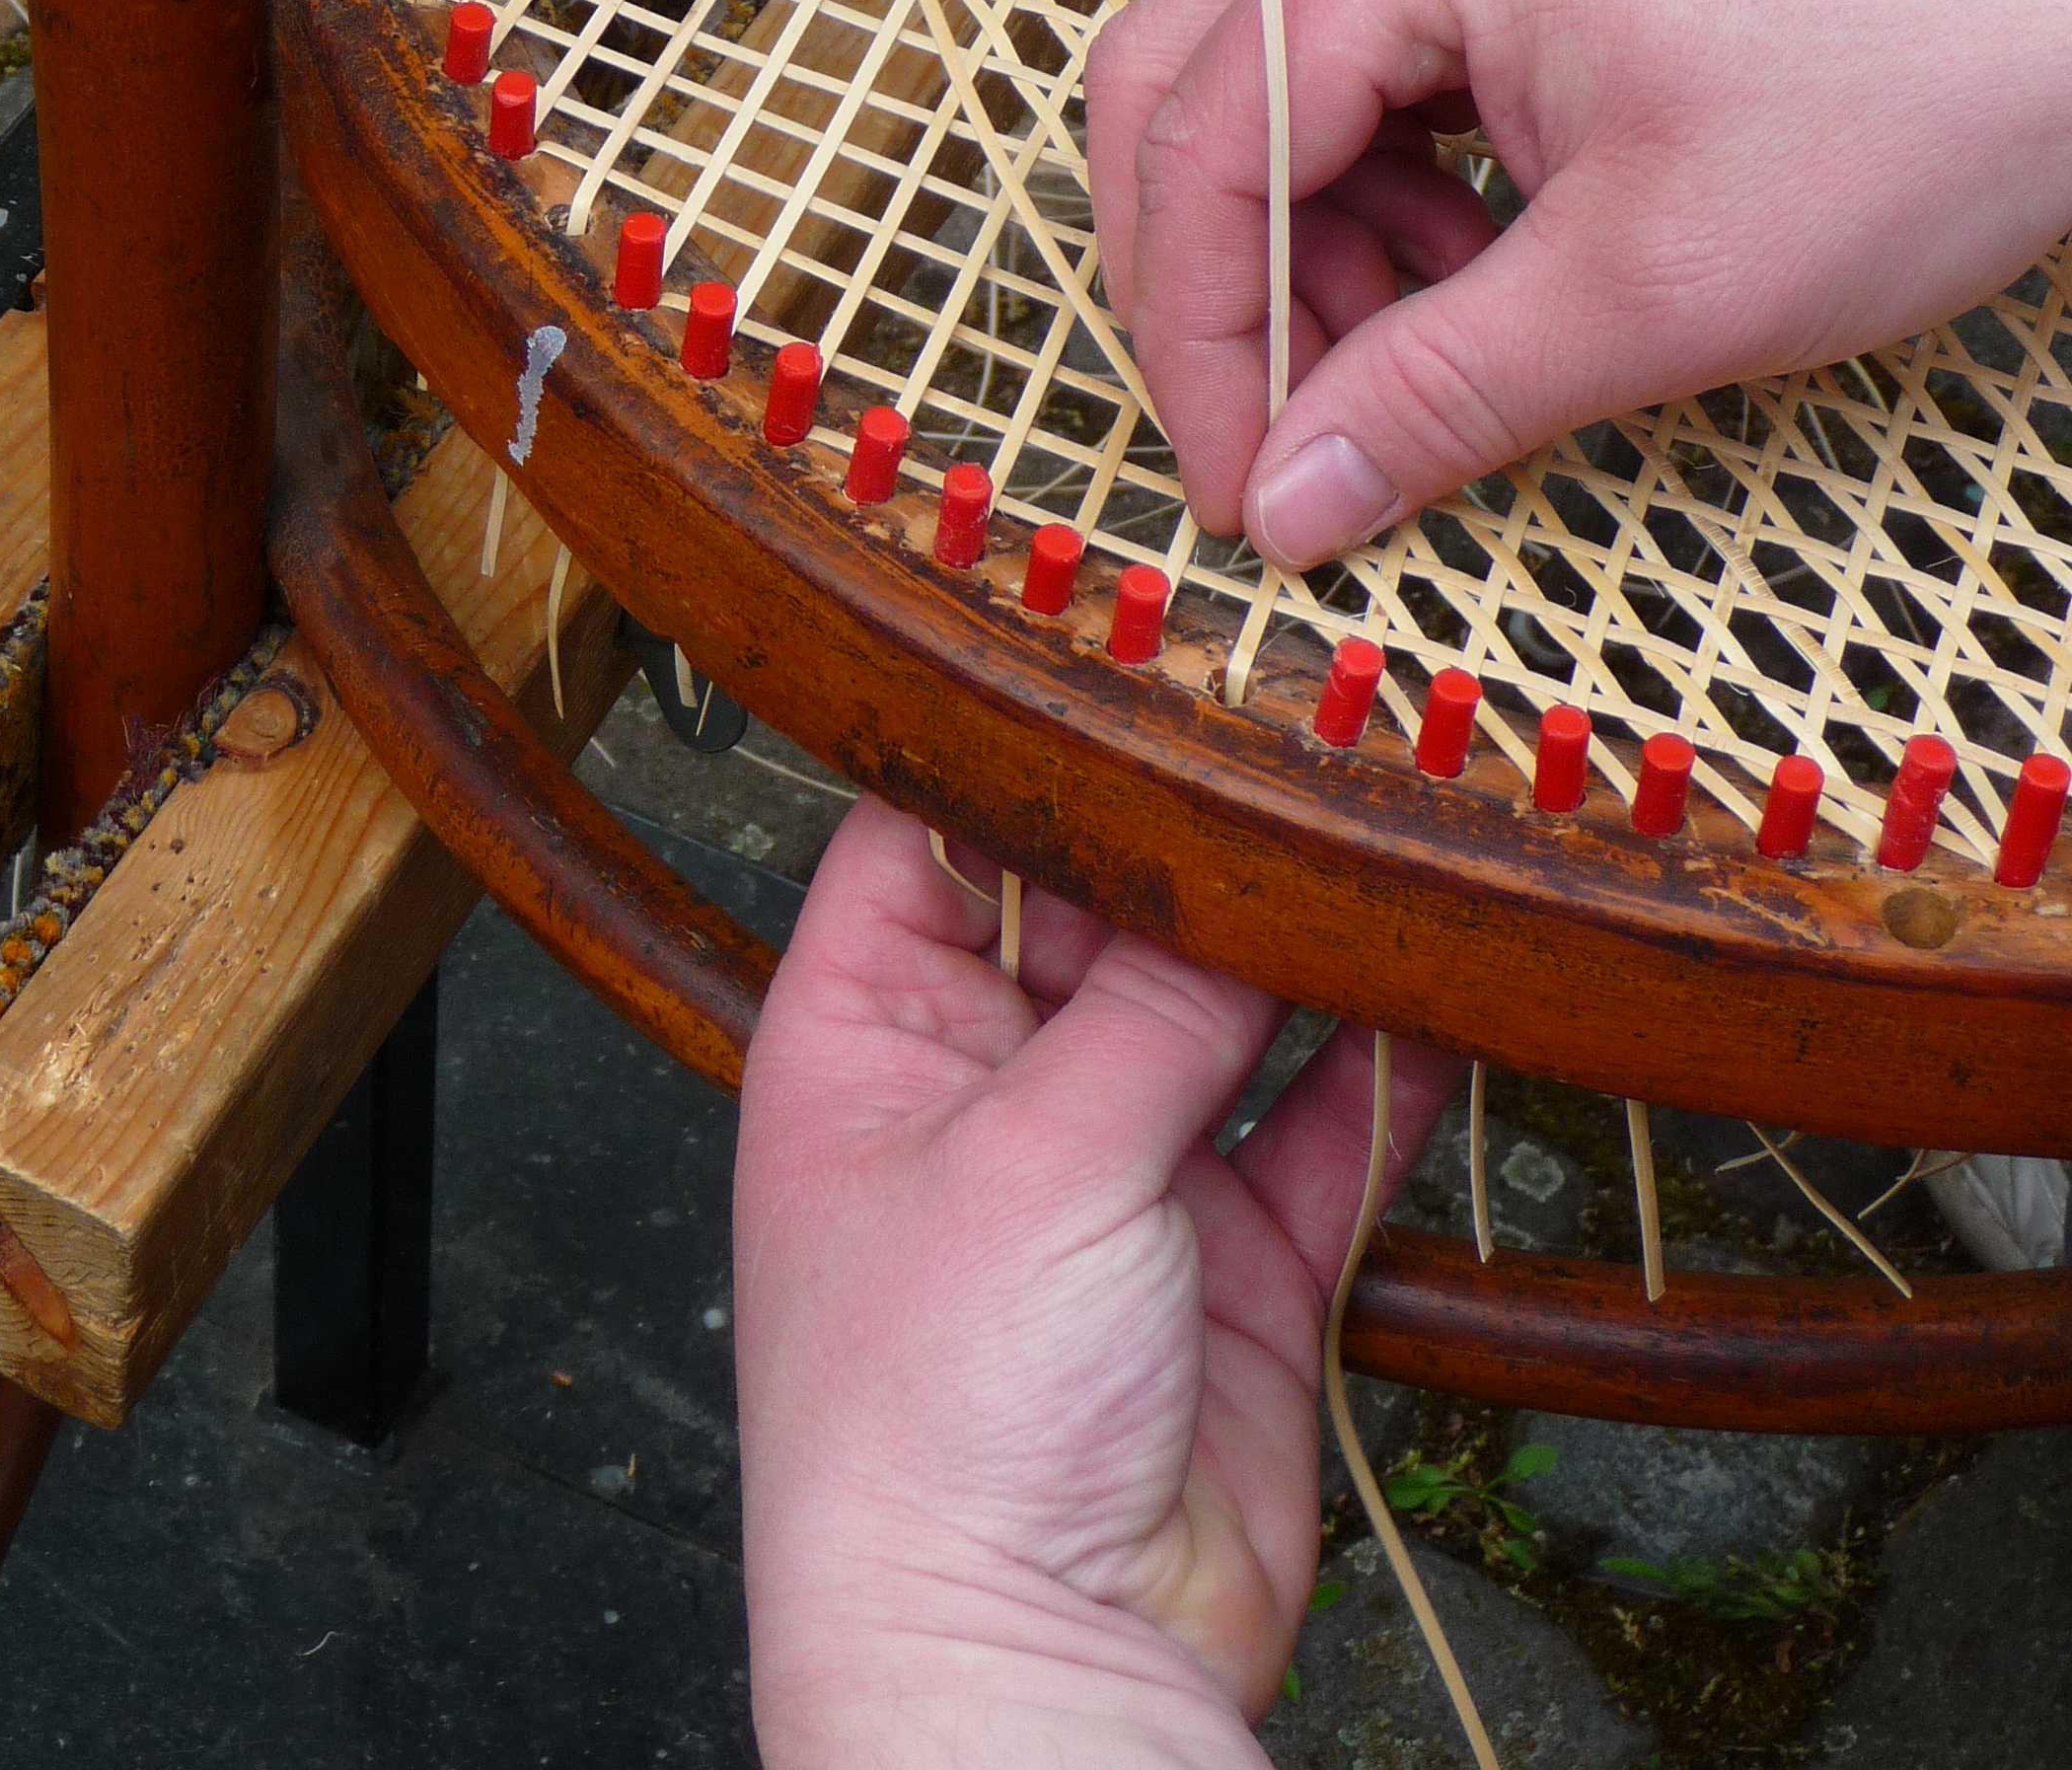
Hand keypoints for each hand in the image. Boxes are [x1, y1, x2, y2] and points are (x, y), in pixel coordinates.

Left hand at [734, 798, 1455, 1769]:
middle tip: (1310, 716)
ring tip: (1393, 816)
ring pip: (1228, 1007)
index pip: (934, 826)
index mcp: (864, 1034)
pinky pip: (1322, 1128)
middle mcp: (985, 1087)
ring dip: (1306, 937)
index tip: (1141, 642)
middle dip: (1203, 831)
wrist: (1032, 1671)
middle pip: (1103, 904)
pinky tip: (1445, 976)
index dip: (1028, 735)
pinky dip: (1386, 1062)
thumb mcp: (1034, 1156)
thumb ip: (1158, 1001)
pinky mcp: (1236, 1263)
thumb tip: (1247, 867)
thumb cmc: (934, 1424)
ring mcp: (1117, 1172)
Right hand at [1084, 0, 2071, 563]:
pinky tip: (1478, 276)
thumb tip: (1285, 503)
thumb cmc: (1914, 98)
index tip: (1243, 486)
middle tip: (1282, 430)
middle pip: (1186, 78)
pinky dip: (1385, 189)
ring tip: (1425, 355)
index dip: (1198, 337)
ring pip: (1269, 77)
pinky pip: (1372, 63)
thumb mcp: (1654, 291)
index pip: (1203, 139)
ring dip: (1307, 240)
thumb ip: (1435, 397)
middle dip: (1215, 275)